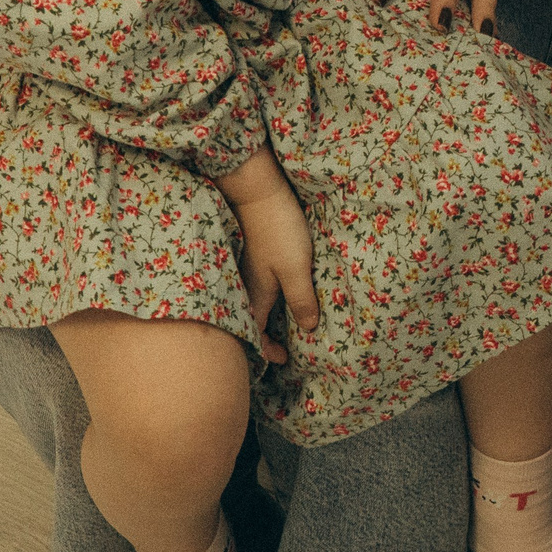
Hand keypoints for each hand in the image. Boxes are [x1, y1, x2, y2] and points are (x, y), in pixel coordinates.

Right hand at [220, 153, 319, 366]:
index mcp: (254, 298)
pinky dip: (269, 298)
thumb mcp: (296, 269)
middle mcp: (244, 289)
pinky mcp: (251, 257)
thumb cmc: (279, 231)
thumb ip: (301, 300)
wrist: (259, 192)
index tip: (286, 359)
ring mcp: (245, 272)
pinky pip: (257, 288)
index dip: (269, 352)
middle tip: (286, 346)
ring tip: (288, 323)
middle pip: (251, 323)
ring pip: (254, 305)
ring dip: (268, 318)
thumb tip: (307, 329)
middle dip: (265, 339)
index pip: (255, 336)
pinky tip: (284, 293)